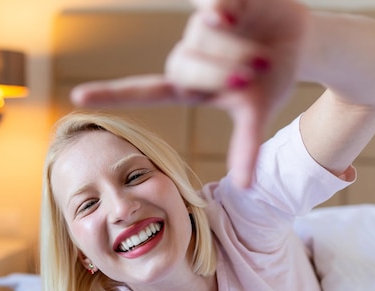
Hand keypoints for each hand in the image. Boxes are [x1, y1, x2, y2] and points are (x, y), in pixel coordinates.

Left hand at [71, 0, 308, 186]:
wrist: (299, 40)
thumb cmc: (270, 79)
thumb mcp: (257, 111)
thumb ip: (246, 143)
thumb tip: (246, 187)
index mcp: (188, 86)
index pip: (144, 90)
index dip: (111, 94)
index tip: (76, 97)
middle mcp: (187, 55)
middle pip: (186, 66)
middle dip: (221, 74)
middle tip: (253, 77)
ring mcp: (200, 27)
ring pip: (204, 36)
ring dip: (237, 50)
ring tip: (263, 56)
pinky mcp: (217, 0)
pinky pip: (211, 3)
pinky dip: (223, 6)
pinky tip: (233, 10)